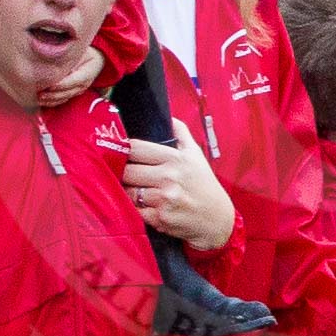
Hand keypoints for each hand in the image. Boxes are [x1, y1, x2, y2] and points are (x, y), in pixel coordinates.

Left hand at [35, 46, 104, 106]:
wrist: (96, 60)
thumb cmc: (86, 53)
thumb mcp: (81, 52)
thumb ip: (70, 58)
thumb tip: (54, 60)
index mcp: (87, 73)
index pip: (74, 80)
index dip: (62, 84)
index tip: (50, 85)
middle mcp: (83, 85)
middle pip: (67, 92)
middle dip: (52, 94)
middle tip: (39, 93)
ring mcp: (78, 91)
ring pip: (63, 98)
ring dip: (50, 100)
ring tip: (37, 98)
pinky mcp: (72, 93)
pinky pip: (61, 100)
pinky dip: (51, 102)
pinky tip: (40, 101)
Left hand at [122, 118, 235, 250]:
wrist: (216, 219)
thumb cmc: (204, 186)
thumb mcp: (196, 155)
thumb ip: (181, 133)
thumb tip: (168, 116)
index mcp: (175, 159)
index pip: (136, 148)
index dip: (123, 150)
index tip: (119, 152)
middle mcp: (169, 178)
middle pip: (127, 170)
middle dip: (122, 172)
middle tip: (123, 173)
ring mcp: (164, 199)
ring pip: (128, 191)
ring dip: (127, 191)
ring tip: (133, 189)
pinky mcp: (159, 219)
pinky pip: (134, 210)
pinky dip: (134, 208)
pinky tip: (142, 205)